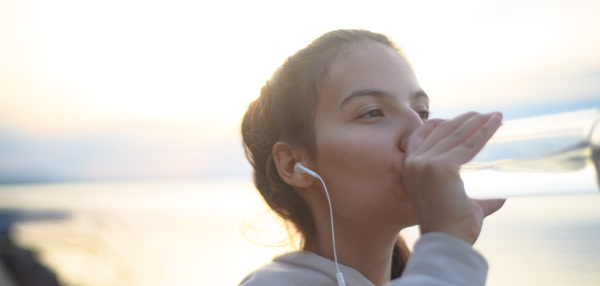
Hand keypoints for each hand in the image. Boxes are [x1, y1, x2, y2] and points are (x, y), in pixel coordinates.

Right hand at [402, 112, 504, 243]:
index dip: (441, 124)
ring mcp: (426, 163)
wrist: (447, 241)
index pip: (422, 136)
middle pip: (441, 132)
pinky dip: (484, 131)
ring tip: (494, 116)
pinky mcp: (442, 166)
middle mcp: (413, 163)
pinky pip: (469, 144)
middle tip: (483, 115)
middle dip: (464, 121)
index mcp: (409, 169)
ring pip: (456, 135)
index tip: (461, 119)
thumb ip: (476, 196)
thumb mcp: (457, 202)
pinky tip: (496, 123)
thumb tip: (500, 196)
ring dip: (477, 122)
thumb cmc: (451, 228)